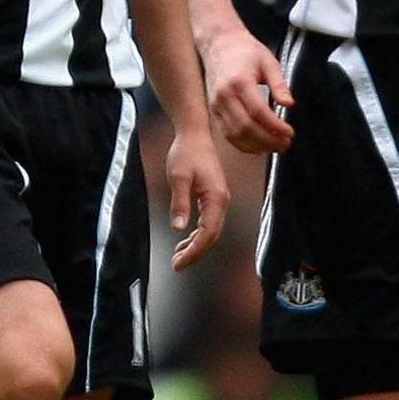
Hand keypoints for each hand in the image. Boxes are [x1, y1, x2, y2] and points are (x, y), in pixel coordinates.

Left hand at [166, 128, 230, 270]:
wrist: (195, 135)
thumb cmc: (186, 153)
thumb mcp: (178, 177)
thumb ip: (180, 202)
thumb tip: (179, 228)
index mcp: (216, 197)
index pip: (207, 233)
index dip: (194, 251)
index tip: (179, 262)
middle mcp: (222, 201)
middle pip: (212, 236)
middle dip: (195, 252)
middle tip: (176, 264)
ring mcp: (219, 199)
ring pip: (211, 231)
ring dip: (196, 245)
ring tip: (178, 256)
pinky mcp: (214, 197)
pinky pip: (209, 222)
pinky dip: (197, 234)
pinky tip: (184, 239)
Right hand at [203, 29, 293, 153]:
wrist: (219, 44)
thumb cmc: (243, 50)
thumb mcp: (268, 62)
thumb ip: (279, 84)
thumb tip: (289, 104)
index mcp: (239, 82)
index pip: (258, 112)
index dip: (275, 126)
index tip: (289, 132)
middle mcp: (224, 95)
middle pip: (246, 127)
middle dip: (268, 140)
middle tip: (285, 143)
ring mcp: (216, 105)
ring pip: (235, 134)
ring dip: (256, 145)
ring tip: (274, 146)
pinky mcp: (214, 110)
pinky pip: (227, 133)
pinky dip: (243, 144)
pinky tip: (257, 146)